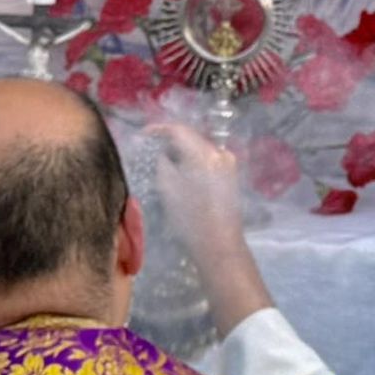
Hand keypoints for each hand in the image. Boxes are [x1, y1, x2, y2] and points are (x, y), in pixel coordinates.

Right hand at [148, 122, 244, 262]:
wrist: (219, 244)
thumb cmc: (190, 219)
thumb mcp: (168, 188)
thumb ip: (162, 163)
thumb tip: (160, 151)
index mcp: (205, 154)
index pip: (179, 130)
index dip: (159, 129)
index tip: (143, 134)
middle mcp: (220, 153)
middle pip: (191, 137)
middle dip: (170, 141)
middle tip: (150, 148)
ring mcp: (228, 163)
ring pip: (199, 148)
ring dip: (182, 151)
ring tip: (163, 160)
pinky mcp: (230, 174)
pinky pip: (207, 159)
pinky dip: (193, 161)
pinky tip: (181, 171)